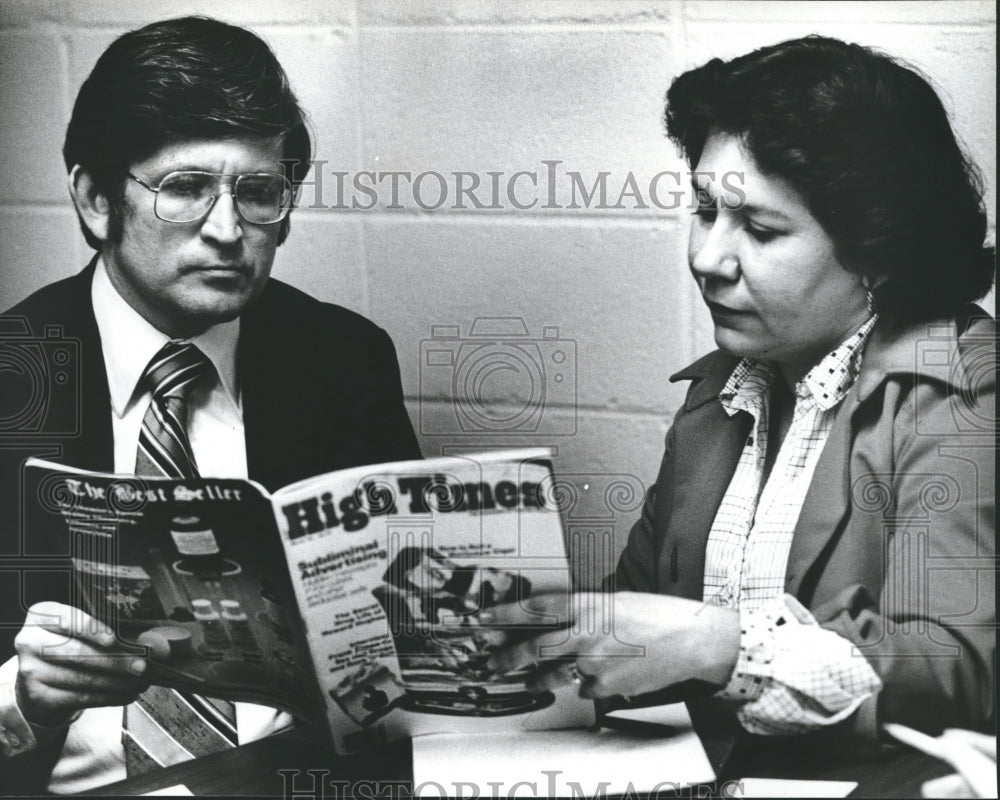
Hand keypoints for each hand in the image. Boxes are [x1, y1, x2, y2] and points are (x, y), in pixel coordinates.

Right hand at [14, 602, 149, 726]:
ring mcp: (30, 670)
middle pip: (77, 652)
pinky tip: (126, 694)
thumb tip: (146, 644)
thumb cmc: (69, 645)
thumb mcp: (81, 630)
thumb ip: (106, 632)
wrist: (41, 678)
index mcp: (41, 615)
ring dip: (117, 682)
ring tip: (140, 682)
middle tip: (141, 667)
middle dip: (115, 661)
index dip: (91, 630)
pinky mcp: (37, 696)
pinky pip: (79, 698)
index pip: (68, 620)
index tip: (113, 640)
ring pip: (81, 678)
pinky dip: (108, 697)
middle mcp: (29, 641)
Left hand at [484, 592, 740, 698]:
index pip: (535, 609)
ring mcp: (594, 663)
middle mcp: (586, 633)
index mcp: (587, 605)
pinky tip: (599, 676)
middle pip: (534, 648)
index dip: (504, 614)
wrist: (691, 639)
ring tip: (527, 680)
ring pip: (554, 674)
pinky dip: (586, 684)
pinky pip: (585, 688)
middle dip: (506, 657)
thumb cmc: (658, 615)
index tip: (483, 619)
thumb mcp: (615, 601)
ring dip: (537, 679)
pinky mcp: (606, 686)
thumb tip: (560, 625)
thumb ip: (585, 613)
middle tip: (489, 663)